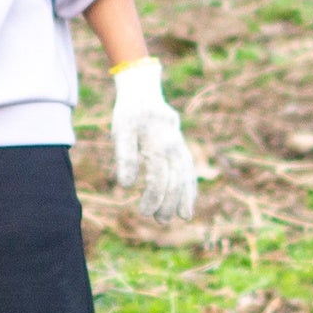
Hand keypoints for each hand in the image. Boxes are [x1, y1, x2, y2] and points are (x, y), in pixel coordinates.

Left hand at [108, 58, 200, 223]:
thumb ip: (125, 157)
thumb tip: (127, 185)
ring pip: (187, 175)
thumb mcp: (121, 132)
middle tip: (159, 220)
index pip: (158, 178)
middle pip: (175, 180)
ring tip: (182, 217)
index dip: (153, 197)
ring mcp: (180, 146)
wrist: (143, 92)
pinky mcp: (181, 147)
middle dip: (168, 203)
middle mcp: (173, 146)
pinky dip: (191, 185)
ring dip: (184, 197)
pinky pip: (190, 169)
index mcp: (158, 143)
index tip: (144, 212)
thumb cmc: (128, 114)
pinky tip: (189, 200)